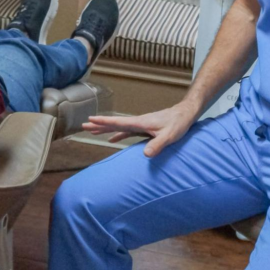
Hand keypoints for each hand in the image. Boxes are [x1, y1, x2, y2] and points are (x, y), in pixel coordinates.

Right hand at [83, 102, 197, 157]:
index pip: (118, 122)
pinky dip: (117, 135)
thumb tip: (145, 155)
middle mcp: (138, 122)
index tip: (89, 120)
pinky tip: (112, 140)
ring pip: (119, 127)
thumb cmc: (178, 123)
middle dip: (99, 125)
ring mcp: (141, 125)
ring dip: (106, 129)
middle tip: (83, 125)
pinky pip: (127, 132)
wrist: (186, 114)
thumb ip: (158, 145)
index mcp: (140, 123)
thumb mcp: (169, 136)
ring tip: (92, 131)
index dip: (103, 122)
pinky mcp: (145, 128)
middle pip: (114, 124)